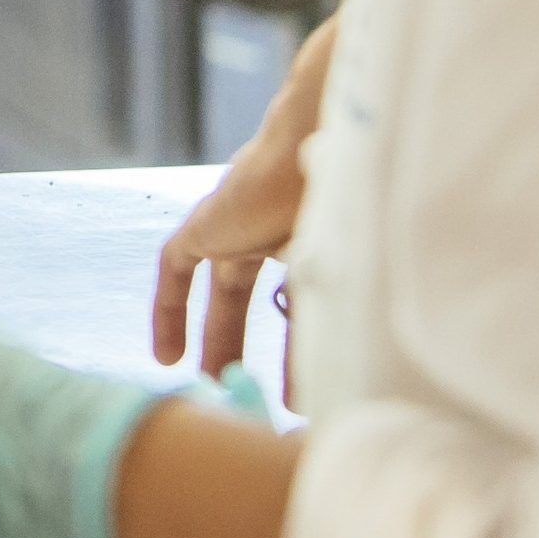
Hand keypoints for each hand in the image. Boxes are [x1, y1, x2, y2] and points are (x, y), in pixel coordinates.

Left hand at [154, 16, 333, 379]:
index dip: (309, 342)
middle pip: (259, 290)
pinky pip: (177, 265)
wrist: (340, 142)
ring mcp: (245, 220)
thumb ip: (353, 328)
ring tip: (211, 381)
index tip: (314, 385)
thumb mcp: (364, 277)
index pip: (310, 295)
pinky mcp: (210, 219)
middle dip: (252, 335)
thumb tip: (361, 394)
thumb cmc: (373, 203)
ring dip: (216, 331)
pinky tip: (165, 356)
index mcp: (325, 231)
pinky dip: (169, 306)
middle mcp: (284, 224)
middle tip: (247, 387)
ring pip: (224, 283)